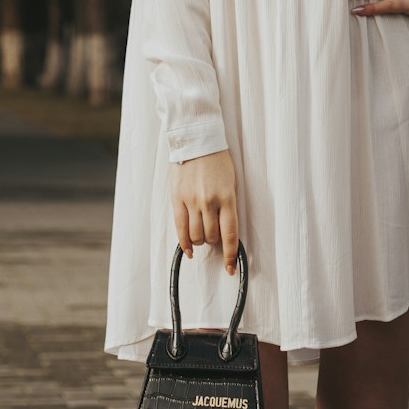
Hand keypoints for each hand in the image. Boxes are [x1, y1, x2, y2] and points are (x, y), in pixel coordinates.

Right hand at [170, 148, 239, 274]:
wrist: (197, 140)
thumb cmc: (218, 160)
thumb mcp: (231, 182)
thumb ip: (228, 206)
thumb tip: (225, 231)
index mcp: (227, 197)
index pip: (230, 234)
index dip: (230, 254)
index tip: (231, 267)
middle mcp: (209, 201)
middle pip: (212, 237)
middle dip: (214, 241)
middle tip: (214, 236)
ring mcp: (192, 201)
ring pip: (196, 236)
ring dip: (200, 240)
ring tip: (202, 235)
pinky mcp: (177, 198)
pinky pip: (180, 228)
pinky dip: (185, 243)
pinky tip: (189, 249)